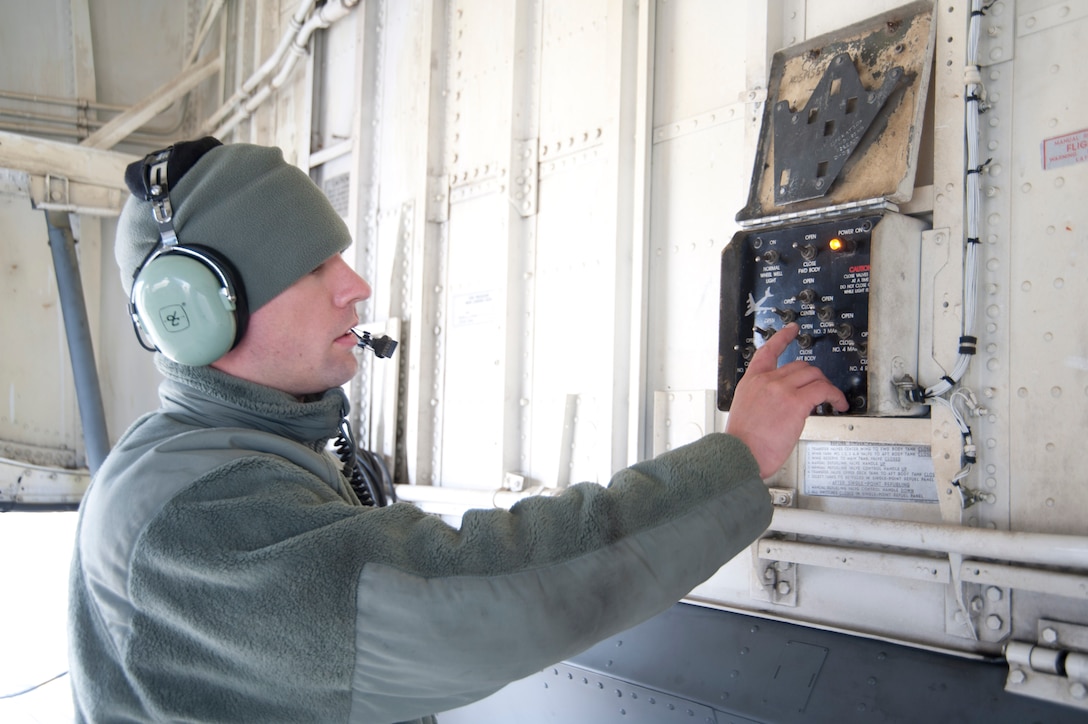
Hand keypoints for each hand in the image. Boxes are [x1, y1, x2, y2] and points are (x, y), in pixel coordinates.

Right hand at [725, 323, 848, 476]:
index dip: (782, 338)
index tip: (791, 329)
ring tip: (833, 399)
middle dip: (814, 377)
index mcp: (751, 381)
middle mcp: (766, 381)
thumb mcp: (746, 411)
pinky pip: (823, 390)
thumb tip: (783, 405)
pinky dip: (835, 395)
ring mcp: (781, 389)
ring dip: (827, 386)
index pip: (767, 351)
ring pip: (814, 375)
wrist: (739, 454)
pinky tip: (838, 403)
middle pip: (799, 365)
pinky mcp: (795, 402)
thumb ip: (763, 400)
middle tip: (821, 389)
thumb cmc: (742, 443)